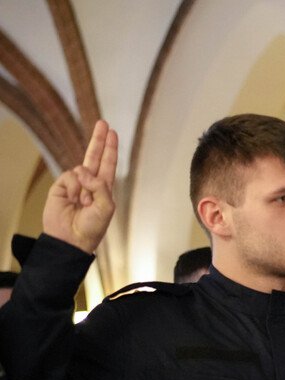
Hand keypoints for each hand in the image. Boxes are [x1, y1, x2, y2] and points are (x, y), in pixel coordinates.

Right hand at [43, 121, 117, 253]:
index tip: (112, 133)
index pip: (108, 164)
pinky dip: (73, 187)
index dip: (110, 148)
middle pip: (94, 156)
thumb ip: (100, 186)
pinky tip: (72, 199)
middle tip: (103, 123)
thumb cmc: (92, 228)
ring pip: (81, 168)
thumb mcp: (106, 207)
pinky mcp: (61, 186)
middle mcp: (90, 183)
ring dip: (84, 185)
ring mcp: (75, 184)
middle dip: (99, 140)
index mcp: (104, 188)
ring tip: (83, 202)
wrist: (70, 239)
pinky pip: (70, 176)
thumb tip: (83, 170)